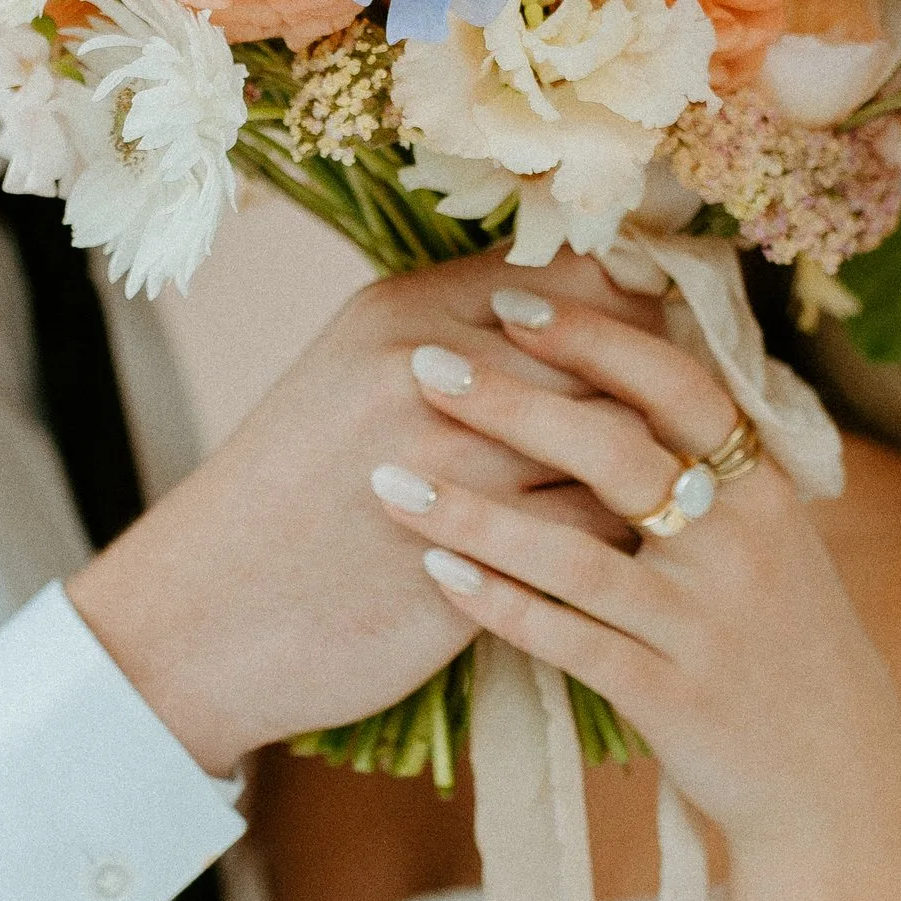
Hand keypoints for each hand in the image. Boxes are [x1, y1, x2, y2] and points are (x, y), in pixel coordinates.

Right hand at [68, 251, 651, 779]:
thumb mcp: (348, 377)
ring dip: (651, 467)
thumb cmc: (285, 498)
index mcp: (401, 314)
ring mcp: (454, 468)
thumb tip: (571, 304)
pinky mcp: (476, 558)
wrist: (206, 618)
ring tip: (680, 481)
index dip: (632, 305)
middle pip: (602, 356)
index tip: (666, 330)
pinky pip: (595, 531)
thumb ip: (448, 336)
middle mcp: (431, 375)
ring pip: (610, 443)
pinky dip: (625, 538)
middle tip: (695, 412)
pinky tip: (637, 549)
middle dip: (654, 387)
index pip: (566, 281)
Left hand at [380, 286, 900, 871]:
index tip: (507, 300)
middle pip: (617, 452)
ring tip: (389, 479)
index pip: (674, 384)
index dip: (592, 337)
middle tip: (423, 367)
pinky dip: (499, 604)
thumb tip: (620, 344)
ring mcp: (704, 623)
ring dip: (475, 513)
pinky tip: (435, 574)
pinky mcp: (672, 697)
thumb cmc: (775, 630)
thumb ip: (697, 455)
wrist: (833, 770)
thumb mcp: (760, 530)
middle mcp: (739, 543)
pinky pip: (571, 641)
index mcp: (760, 484)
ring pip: (577, 553)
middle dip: (513, 403)